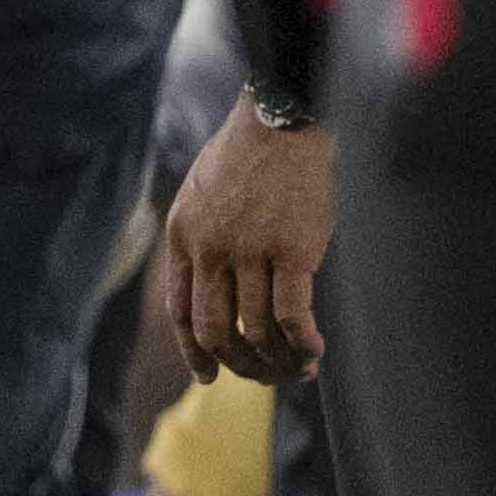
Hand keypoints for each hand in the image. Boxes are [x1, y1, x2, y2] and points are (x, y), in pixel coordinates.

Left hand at [154, 105, 333, 378]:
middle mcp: (209, 249)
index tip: (208, 376)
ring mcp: (249, 251)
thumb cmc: (249, 153)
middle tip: (261, 377)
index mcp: (182, 236)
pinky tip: (315, 354)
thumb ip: (203, 237)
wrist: (281, 118)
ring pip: (255, 330)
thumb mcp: (203, 193)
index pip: (179, 310)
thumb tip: (218, 284)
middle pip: (214, 329)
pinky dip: (303, 344)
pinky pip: (293, 316)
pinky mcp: (293, 250)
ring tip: (295, 370)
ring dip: (276, 360)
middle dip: (237, 363)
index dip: (193, 350)